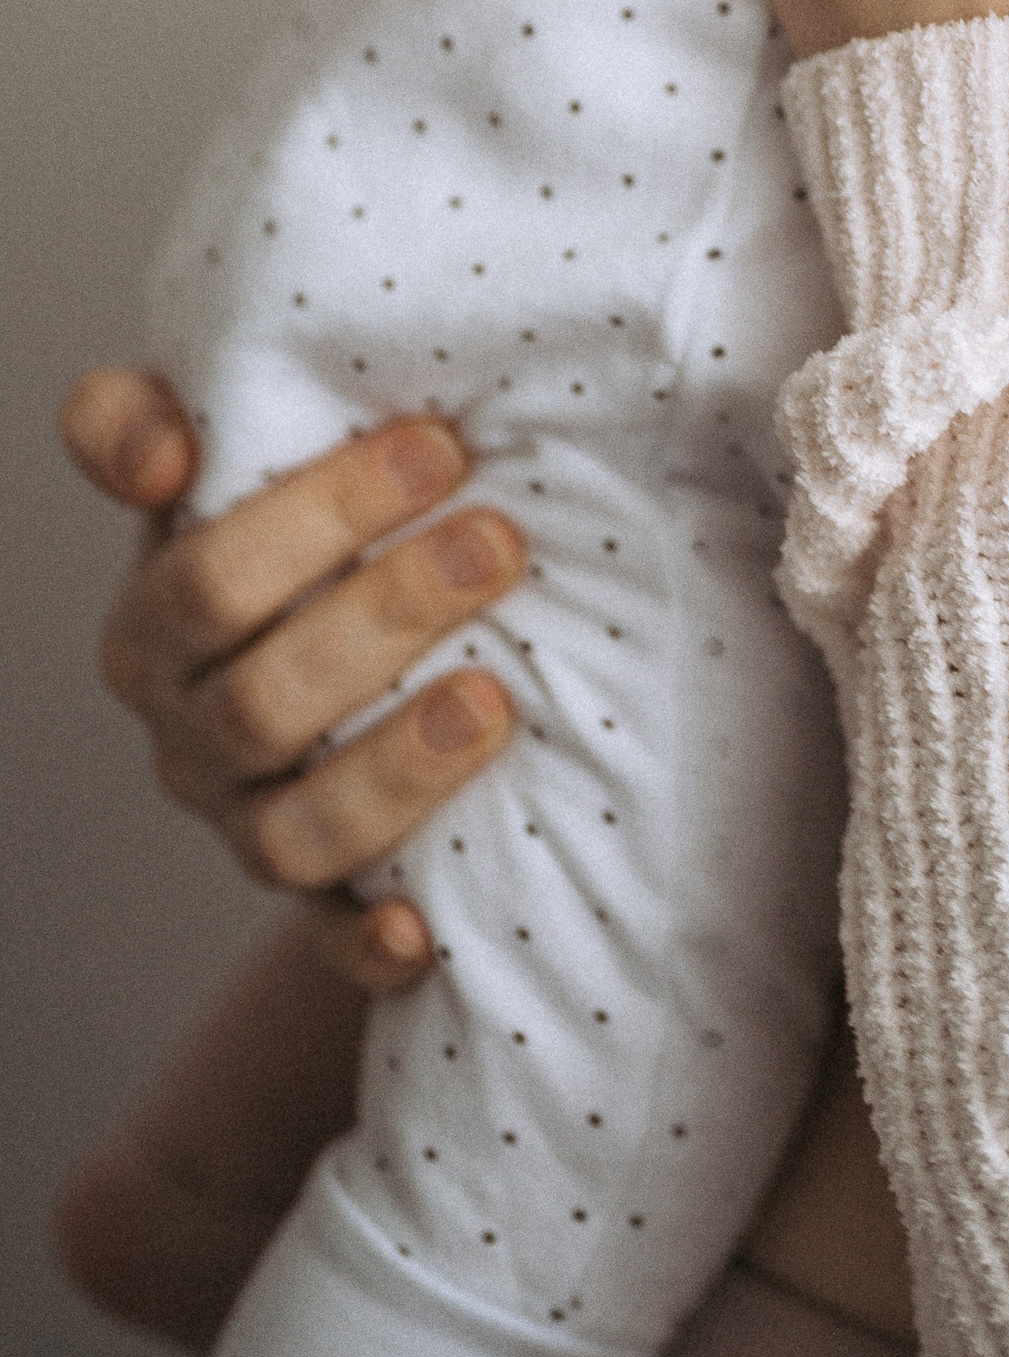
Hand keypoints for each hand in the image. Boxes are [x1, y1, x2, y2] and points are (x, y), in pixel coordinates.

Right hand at [62, 367, 524, 987]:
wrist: (371, 639)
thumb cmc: (326, 527)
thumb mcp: (260, 446)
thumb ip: (176, 409)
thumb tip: (159, 450)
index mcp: (163, 614)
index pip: (203, 575)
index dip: (313, 515)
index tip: (436, 444)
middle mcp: (190, 726)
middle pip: (261, 695)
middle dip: (389, 611)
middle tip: (502, 540)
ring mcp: (247, 821)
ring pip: (291, 829)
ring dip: (394, 769)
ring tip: (496, 702)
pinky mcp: (322, 903)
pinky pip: (333, 945)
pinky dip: (369, 947)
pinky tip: (425, 932)